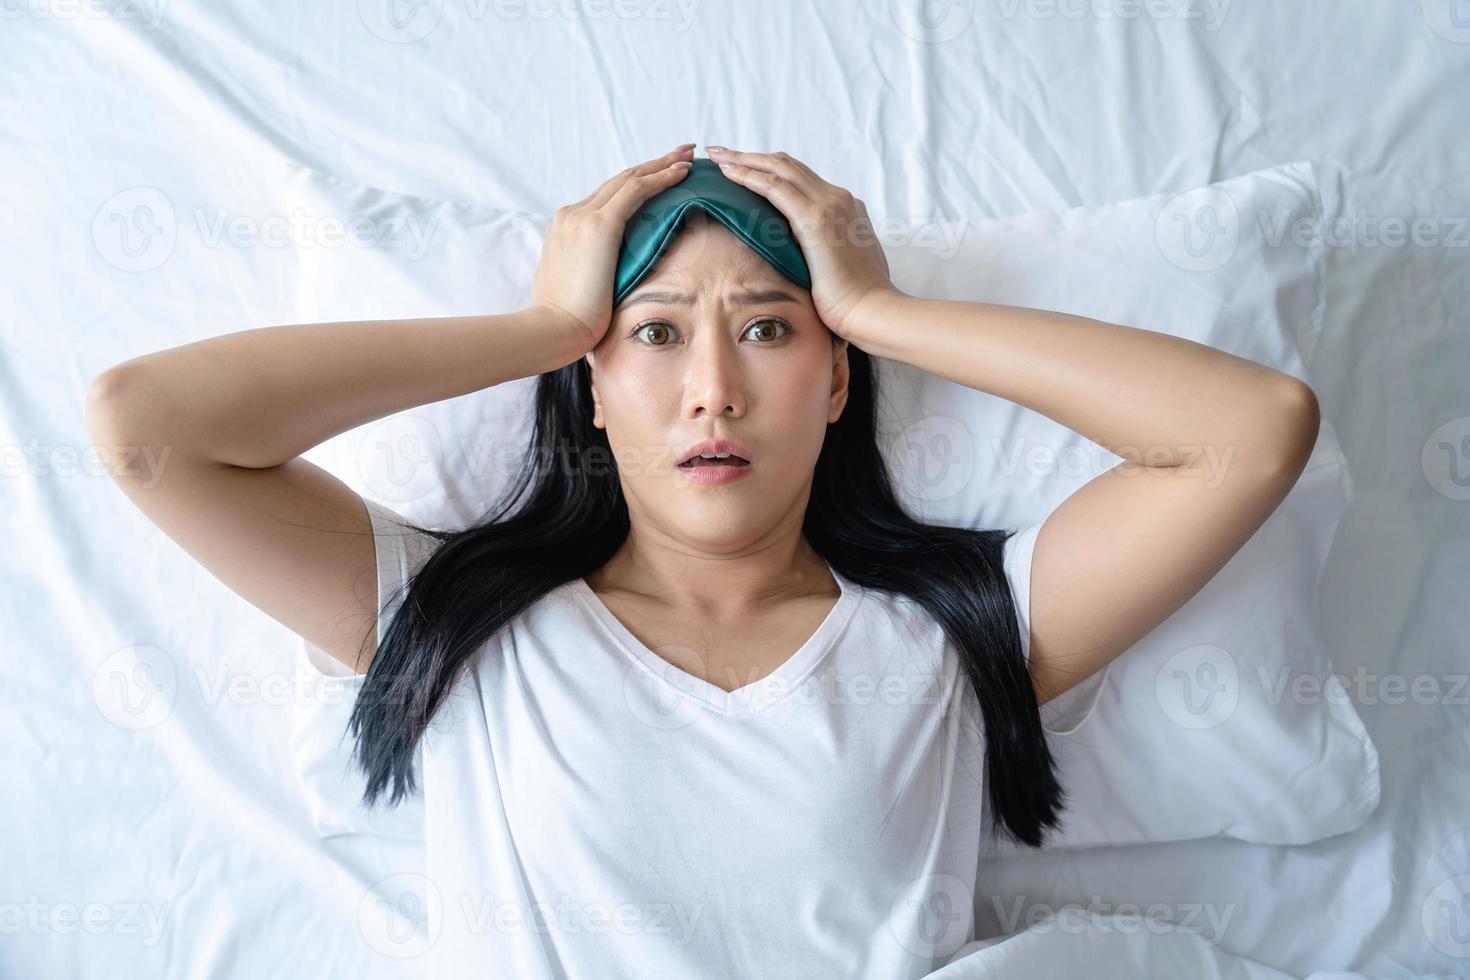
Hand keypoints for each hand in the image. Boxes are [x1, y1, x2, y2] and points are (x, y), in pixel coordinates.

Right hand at [531, 145, 695, 350]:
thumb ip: (590, 273)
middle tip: (682, 153)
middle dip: (653, 165)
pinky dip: (662, 178)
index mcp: (565, 228)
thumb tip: (609, 281)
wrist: (551, 329)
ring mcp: (582, 217)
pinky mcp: (598, 225)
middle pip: (618, 180)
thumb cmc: (565, 324)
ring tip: (689, 156)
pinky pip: (637, 190)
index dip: (637, 183)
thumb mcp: (576, 289)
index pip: (606, 197)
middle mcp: (571, 215)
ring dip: (662, 165)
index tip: (660, 176)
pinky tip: (684, 173)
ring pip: (629, 179)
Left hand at [706, 147, 895, 339]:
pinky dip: (748, 176)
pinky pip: (774, 187)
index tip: (745, 167)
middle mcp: (839, 198)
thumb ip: (827, 250)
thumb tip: (809, 258)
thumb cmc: (858, 301)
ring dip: (744, 160)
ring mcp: (829, 204)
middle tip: (722, 152)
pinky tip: (728, 173)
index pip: (802, 178)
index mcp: (846, 208)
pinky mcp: (815, 218)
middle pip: (788, 165)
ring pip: (779, 168)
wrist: (874, 311)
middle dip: (752, 156)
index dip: (771, 169)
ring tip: (717, 156)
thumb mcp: (843, 266)